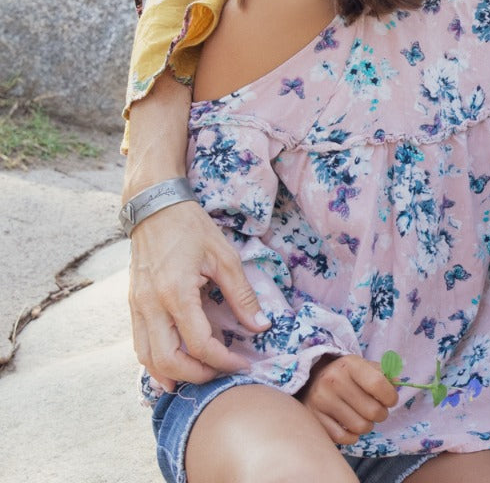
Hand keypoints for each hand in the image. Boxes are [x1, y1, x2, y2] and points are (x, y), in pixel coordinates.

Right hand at [128, 198, 270, 388]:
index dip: (223, 360)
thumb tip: (261, 326)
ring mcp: (137, 308)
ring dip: (172, 375)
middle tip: (221, 372)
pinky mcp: (133, 306)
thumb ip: (242, 294)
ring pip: (147, 358)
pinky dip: (154, 362)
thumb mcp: (224, 257)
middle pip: (168, 361)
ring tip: (198, 377)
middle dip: (197, 375)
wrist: (155, 209)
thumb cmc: (192, 229)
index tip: (242, 362)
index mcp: (176, 294)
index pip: (199, 344)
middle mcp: (151, 307)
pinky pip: (139, 345)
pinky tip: (171, 368)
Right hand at [299, 354, 398, 444]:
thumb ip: (383, 374)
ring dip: (368, 426)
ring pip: (360, 427)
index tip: (391, 400)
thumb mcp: (363, 366)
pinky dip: (353, 437)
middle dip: (381, 414)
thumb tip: (399, 383)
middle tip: (378, 411)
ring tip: (365, 418)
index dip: (391, 396)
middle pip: (372, 410)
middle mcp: (334, 381)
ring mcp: (322, 400)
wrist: (312, 379)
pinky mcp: (315, 418)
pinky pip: (344, 438)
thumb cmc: (346, 374)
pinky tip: (352, 428)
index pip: (378, 384)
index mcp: (350, 364)